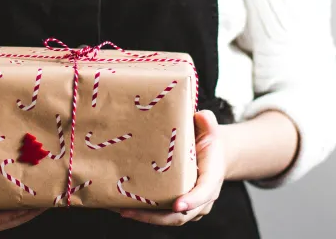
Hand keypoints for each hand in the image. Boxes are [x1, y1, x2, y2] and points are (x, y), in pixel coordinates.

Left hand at [119, 110, 224, 225]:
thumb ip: (207, 122)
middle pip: (182, 215)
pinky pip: (163, 216)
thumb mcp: (210, 130)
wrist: (212, 157)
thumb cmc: (208, 142)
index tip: (177, 204)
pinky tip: (125, 207)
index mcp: (211, 179)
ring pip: (170, 219)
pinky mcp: (178, 208)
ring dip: (146, 218)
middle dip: (156, 217)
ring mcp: (191, 207)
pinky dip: (145, 215)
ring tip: (123, 210)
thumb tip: (199, 115)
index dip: (192, 200)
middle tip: (131, 211)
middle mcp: (203, 199)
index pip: (204, 193)